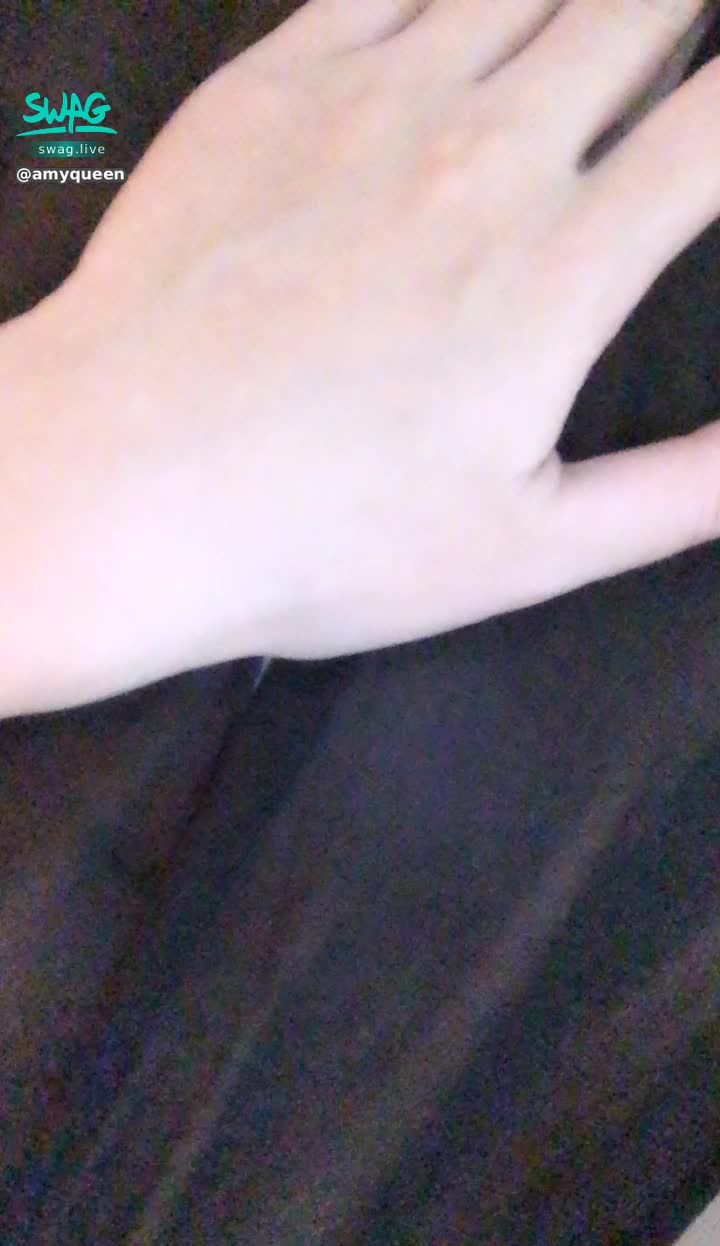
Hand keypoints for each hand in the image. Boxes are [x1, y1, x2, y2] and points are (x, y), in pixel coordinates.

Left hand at [8, 0, 719, 710]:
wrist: (115, 486)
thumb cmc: (317, 539)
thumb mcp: (525, 552)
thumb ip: (680, 493)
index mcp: (558, 269)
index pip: (716, 131)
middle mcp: (482, 153)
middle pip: (639, 8)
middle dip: (678, 14)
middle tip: (671, 45)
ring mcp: (371, 100)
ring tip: (601, 18)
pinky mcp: (272, 81)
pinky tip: (470, 9)